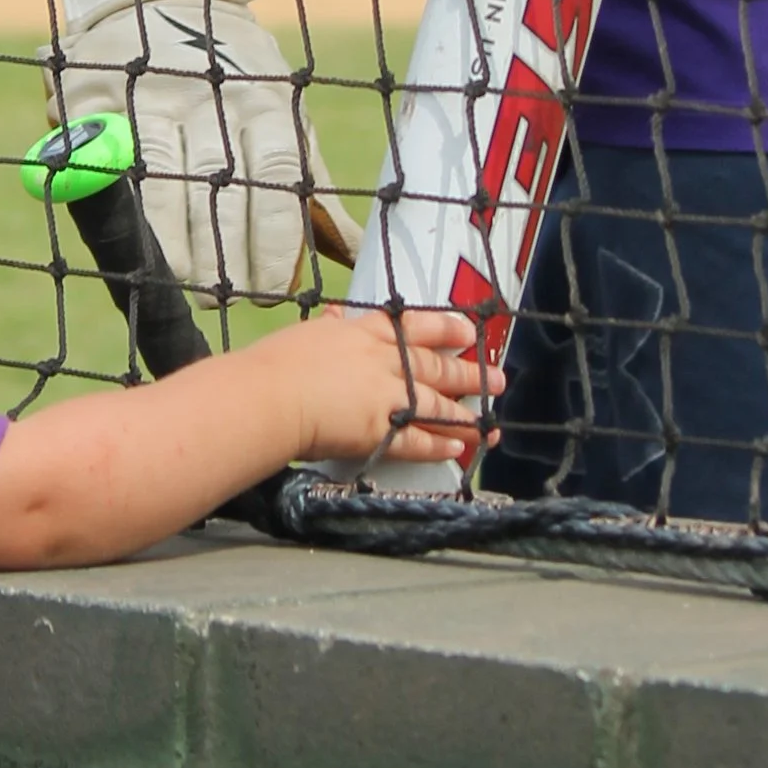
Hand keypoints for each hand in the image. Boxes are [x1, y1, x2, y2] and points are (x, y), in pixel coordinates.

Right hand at [46, 0, 349, 306]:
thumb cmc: (238, 75)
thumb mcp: (285, 114)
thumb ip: (312, 184)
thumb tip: (354, 253)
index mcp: (266, 99)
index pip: (276, 179)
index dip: (273, 241)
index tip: (270, 290)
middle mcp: (209, 94)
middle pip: (219, 188)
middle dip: (223, 255)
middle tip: (223, 298)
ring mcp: (149, 92)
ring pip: (160, 182)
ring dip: (172, 244)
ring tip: (182, 284)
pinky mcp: (97, 94)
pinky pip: (105, 162)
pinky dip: (117, 207)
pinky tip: (129, 246)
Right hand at [277, 305, 498, 471]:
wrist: (269, 396)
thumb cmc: (276, 362)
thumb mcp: (307, 334)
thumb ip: (329, 328)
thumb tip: (333, 316)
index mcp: (364, 332)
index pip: (415, 326)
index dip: (446, 329)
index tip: (469, 332)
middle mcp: (384, 361)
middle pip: (435, 366)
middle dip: (469, 374)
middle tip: (498, 379)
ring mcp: (386, 396)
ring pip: (436, 404)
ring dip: (466, 415)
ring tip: (490, 423)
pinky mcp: (382, 430)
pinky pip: (418, 439)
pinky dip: (439, 445)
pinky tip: (458, 450)